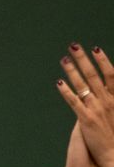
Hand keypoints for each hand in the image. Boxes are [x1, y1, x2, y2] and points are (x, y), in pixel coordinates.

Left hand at [58, 44, 113, 166]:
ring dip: (73, 70)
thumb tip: (107, 101)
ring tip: (64, 57)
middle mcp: (109, 103)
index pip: (113, 77)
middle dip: (85, 59)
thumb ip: (112, 110)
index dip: (105, 62)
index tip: (97, 50)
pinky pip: (74, 102)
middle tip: (75, 45)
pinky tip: (58, 82)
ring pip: (84, 85)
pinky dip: (66, 91)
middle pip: (96, 75)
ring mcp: (98, 110)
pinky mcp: (86, 121)